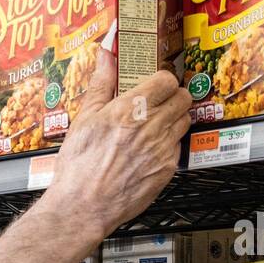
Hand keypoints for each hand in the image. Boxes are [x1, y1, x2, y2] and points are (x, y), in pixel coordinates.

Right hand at [39, 48, 191, 239]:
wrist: (83, 207)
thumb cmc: (79, 167)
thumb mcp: (84, 120)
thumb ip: (100, 84)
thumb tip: (105, 55)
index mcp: (129, 109)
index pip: (165, 80)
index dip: (160, 80)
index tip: (152, 85)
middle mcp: (150, 127)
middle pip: (182, 98)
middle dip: (172, 97)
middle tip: (157, 103)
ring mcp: (162, 149)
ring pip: (184, 121)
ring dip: (173, 119)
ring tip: (153, 127)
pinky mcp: (167, 169)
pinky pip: (178, 147)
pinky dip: (168, 144)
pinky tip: (148, 150)